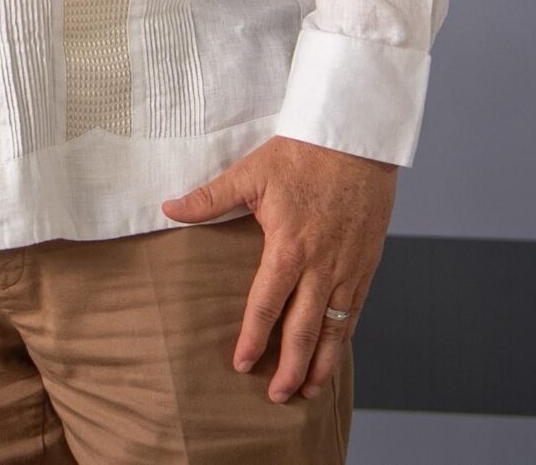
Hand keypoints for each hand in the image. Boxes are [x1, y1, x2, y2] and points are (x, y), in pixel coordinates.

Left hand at [164, 136, 397, 403]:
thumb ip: (210, 198)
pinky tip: (334, 354)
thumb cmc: (301, 154)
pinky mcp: (367, 265)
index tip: (241, 363)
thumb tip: (168, 208)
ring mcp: (348, 269)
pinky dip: (345, 339)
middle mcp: (322, 266)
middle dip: (290, 367)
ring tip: (307, 390)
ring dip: (322, 364)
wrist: (355, 140)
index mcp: (288, 248)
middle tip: (275, 395)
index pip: (266, 304)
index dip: (253, 338)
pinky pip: (356, 312)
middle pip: (305, 329)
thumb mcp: (250, 173)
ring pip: (336, 329)